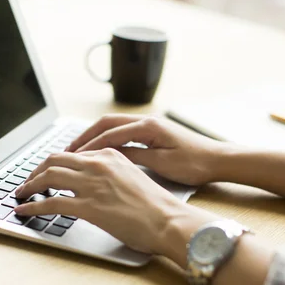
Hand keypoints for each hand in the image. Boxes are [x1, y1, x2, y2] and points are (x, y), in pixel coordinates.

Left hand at [14, 148, 218, 260]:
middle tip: (27, 182)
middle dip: (35, 171)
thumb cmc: (157, 206)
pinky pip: (50, 203)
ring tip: (20, 194)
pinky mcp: (88, 206)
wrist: (169, 220)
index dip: (53, 164)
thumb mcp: (133, 179)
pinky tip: (23, 210)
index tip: (45, 173)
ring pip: (48, 177)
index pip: (72, 154)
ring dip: (28, 186)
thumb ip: (112, 175)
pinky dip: (32, 206)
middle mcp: (99, 164)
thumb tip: (96, 185)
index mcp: (110, 156)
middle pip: (54, 160)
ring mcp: (92, 184)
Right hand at [66, 114, 227, 185]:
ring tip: (77, 151)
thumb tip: (108, 155)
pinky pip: (123, 132)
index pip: (109, 134)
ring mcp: (150, 125)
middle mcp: (147, 121)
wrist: (219, 159)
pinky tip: (99, 151)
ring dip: (94, 137)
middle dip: (84, 137)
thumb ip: (133, 156)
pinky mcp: (153, 132)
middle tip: (66, 152)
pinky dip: (107, 140)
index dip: (88, 146)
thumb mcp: (162, 164)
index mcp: (148, 127)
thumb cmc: (195, 163)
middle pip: (106, 123)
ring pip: (113, 126)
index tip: (70, 157)